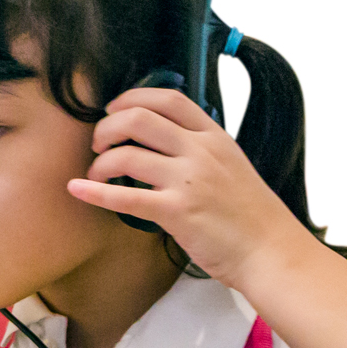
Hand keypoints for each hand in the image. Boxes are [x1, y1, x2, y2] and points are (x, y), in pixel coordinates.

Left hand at [68, 88, 314, 287]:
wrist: (269, 250)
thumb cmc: (250, 214)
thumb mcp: (232, 166)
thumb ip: (201, 150)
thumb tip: (166, 143)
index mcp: (214, 137)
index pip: (169, 99)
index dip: (133, 97)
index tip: (113, 108)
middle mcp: (199, 152)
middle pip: (138, 119)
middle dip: (107, 127)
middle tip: (98, 143)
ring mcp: (188, 181)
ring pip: (127, 156)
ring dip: (100, 162)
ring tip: (95, 173)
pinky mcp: (176, 212)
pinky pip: (126, 198)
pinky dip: (95, 193)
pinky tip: (77, 189)